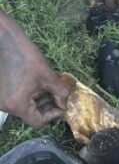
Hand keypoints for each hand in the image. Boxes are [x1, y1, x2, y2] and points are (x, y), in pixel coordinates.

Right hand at [0, 13, 68, 127]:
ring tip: (51, 88)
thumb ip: (60, 94)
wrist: (7, 42)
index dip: (53, 115)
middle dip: (48, 107)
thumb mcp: (49, 77)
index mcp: (17, 105)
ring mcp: (3, 99)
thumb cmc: (28, 58)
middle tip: (59, 96)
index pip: (38, 122)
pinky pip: (20, 100)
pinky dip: (32, 95)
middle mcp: (6, 106)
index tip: (62, 104)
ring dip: (41, 101)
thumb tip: (66, 105)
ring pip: (26, 107)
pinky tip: (40, 85)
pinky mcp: (3, 92)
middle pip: (31, 115)